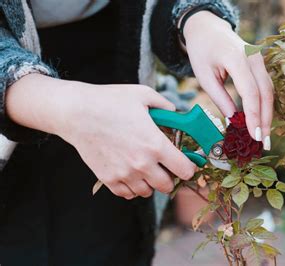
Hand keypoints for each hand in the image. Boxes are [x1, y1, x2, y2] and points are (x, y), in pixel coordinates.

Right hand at [6, 74, 196, 198]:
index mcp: (156, 145)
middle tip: (165, 165)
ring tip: (146, 168)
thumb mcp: (144, 95)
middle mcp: (142, 164)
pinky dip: (132, 187)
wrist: (76, 112)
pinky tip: (131, 173)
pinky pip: (127, 194)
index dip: (189, 167)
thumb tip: (177, 114)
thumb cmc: (110, 101)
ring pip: (147, 192)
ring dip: (150, 182)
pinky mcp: (108, 179)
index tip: (186, 163)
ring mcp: (124, 174)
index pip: (185, 170)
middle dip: (170, 176)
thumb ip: (166, 106)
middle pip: (167, 185)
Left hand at [183, 11, 273, 149]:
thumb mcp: (205, 77)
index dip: (254, 116)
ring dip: (267, 115)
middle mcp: (253, 57)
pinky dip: (265, 105)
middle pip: (265, 93)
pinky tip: (261, 121)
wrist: (207, 28)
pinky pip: (266, 86)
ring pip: (269, 91)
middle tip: (263, 143)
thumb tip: (234, 123)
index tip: (254, 136)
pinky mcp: (260, 63)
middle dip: (265, 120)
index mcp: (236, 58)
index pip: (250, 92)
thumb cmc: (202, 52)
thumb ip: (221, 99)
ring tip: (263, 137)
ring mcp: (260, 59)